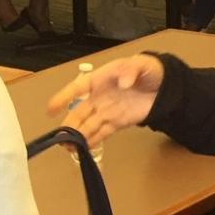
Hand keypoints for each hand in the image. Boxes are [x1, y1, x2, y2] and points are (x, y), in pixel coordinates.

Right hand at [46, 55, 165, 148]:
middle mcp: (98, 97)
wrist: (164, 86)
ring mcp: (107, 111)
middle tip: (60, 138)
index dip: (64, 97)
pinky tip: (83, 149)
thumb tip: (124, 82)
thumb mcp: (140, 65)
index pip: (78, 88)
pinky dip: (92, 141)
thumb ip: (131, 71)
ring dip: (78, 136)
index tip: (51, 109)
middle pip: (79, 112)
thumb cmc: (147, 71)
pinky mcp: (117, 122)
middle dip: (69, 125)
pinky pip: (101, 133)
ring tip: (68, 147)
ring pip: (88, 125)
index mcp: (100, 79)